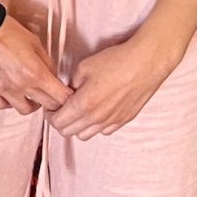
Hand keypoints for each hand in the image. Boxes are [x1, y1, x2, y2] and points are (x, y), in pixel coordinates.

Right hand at [0, 4, 70, 114]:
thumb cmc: (6, 31)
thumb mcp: (35, 42)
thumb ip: (47, 62)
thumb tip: (53, 76)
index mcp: (37, 73)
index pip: (61, 97)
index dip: (68, 97)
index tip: (67, 94)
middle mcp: (22, 86)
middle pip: (48, 106)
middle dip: (54, 101)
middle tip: (52, 94)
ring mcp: (4, 90)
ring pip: (25, 110)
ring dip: (32, 104)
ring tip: (30, 95)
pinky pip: (2, 106)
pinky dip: (8, 102)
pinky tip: (10, 93)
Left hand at [51, 33, 186, 140]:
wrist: (145, 63)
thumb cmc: (116, 62)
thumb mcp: (83, 67)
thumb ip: (70, 85)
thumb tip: (67, 94)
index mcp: (84, 104)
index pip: (58, 123)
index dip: (50, 115)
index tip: (51, 107)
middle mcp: (97, 118)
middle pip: (69, 132)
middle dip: (61, 121)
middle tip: (62, 109)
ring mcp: (111, 121)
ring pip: (85, 135)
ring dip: (77, 125)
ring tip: (79, 110)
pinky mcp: (124, 120)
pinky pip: (103, 131)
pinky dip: (95, 125)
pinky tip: (96, 110)